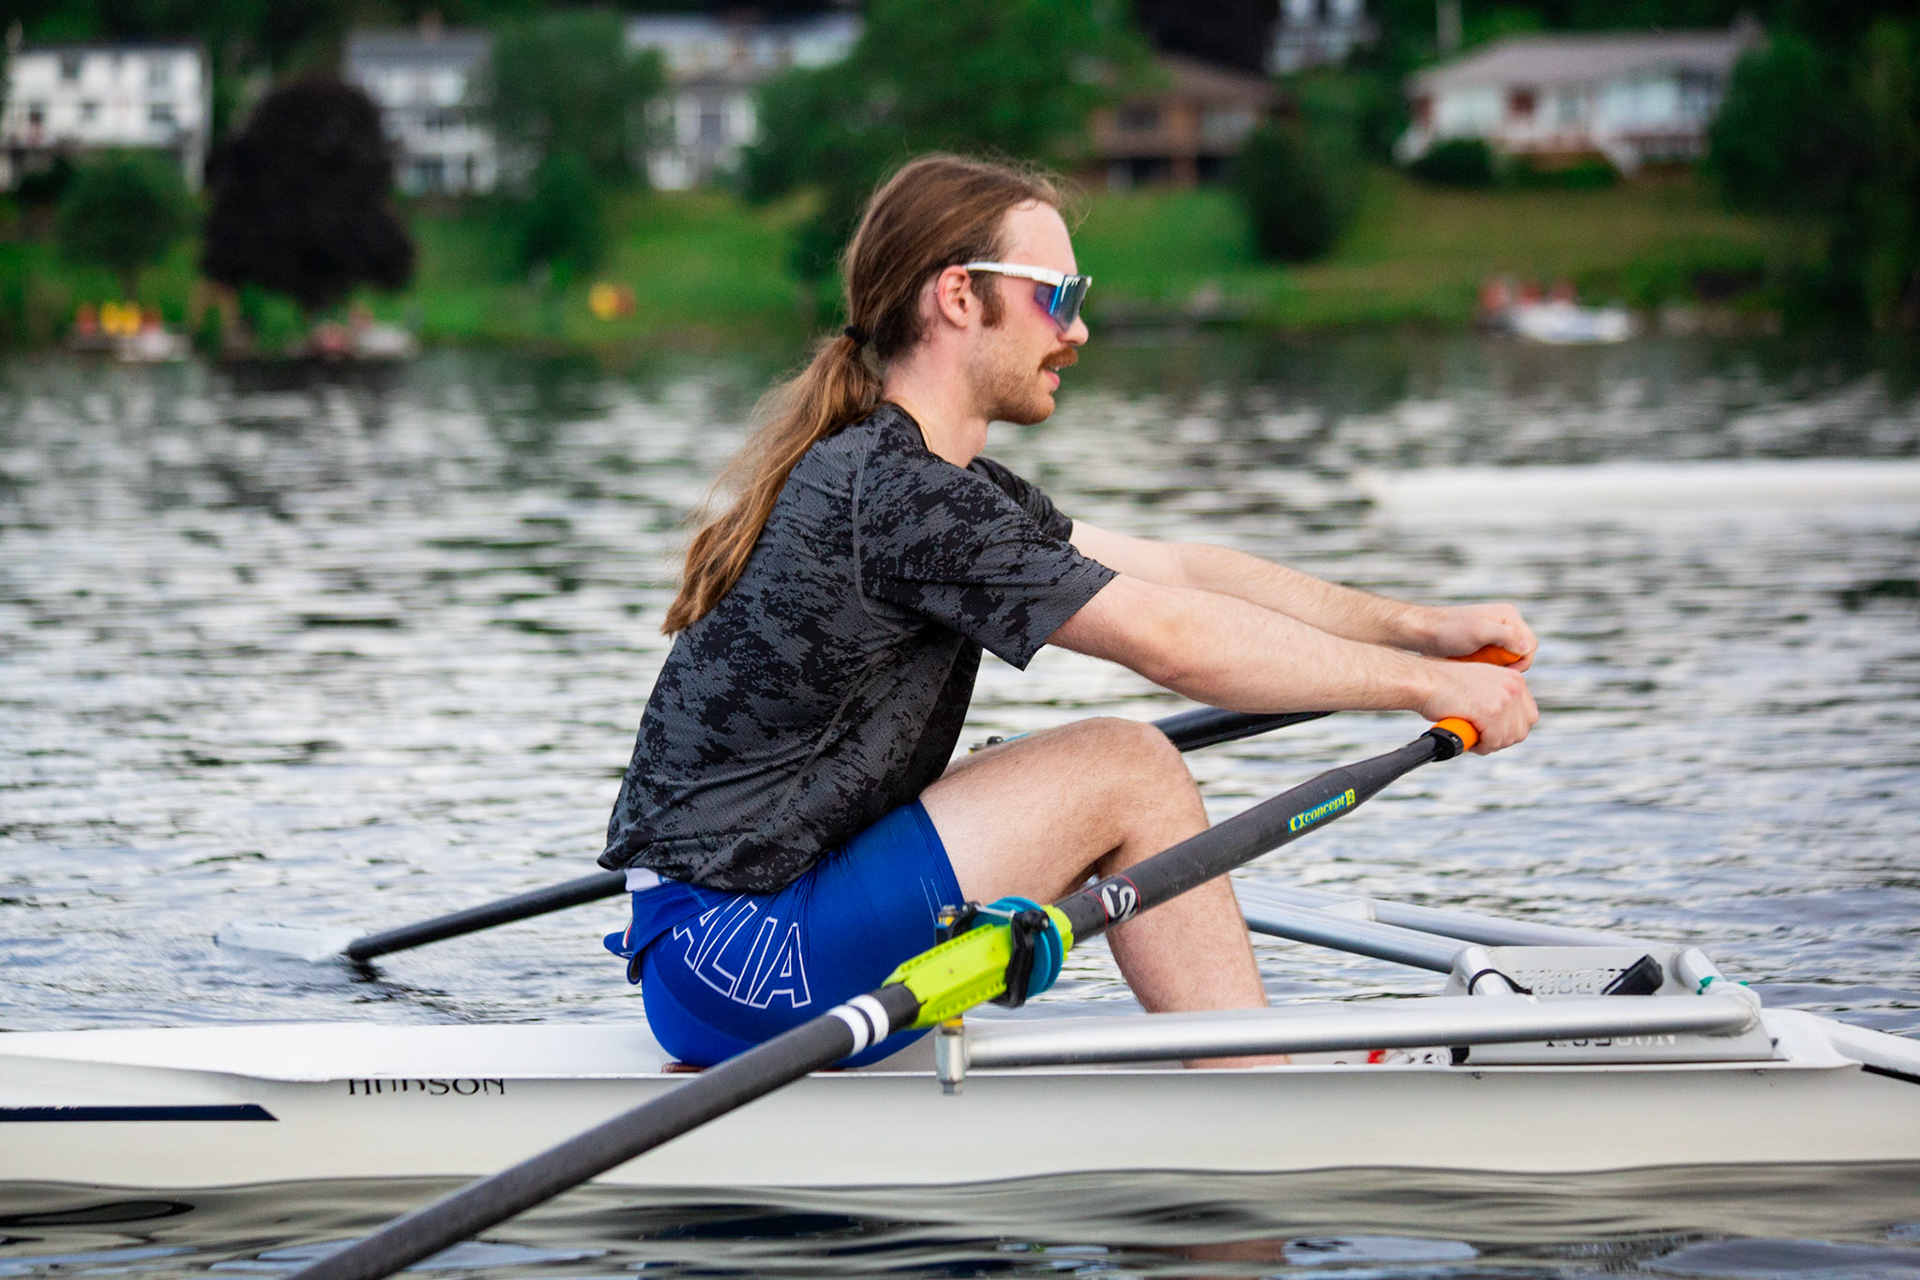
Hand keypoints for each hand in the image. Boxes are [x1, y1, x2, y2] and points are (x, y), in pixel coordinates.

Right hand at [1417, 659, 1537, 753]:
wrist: (1423, 680)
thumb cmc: (1443, 685)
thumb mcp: (1480, 684)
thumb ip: (1497, 697)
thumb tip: (1505, 722)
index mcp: (1515, 678)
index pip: (1528, 715)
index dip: (1511, 729)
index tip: (1494, 733)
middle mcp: (1514, 686)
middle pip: (1522, 729)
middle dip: (1502, 739)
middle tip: (1482, 739)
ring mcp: (1504, 698)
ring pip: (1509, 738)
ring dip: (1490, 744)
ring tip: (1473, 738)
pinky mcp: (1491, 711)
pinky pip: (1493, 741)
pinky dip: (1481, 747)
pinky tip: (1469, 740)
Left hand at [1418, 603, 1536, 671]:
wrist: (1422, 633)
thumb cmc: (1448, 630)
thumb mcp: (1478, 632)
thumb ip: (1505, 636)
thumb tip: (1528, 647)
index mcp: (1509, 616)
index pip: (1530, 645)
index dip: (1522, 662)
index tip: (1504, 673)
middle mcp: (1506, 624)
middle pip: (1521, 653)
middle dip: (1509, 666)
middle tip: (1490, 673)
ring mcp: (1495, 635)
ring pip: (1509, 660)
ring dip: (1498, 668)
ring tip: (1480, 671)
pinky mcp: (1485, 645)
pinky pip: (1496, 661)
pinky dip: (1489, 668)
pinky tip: (1475, 670)